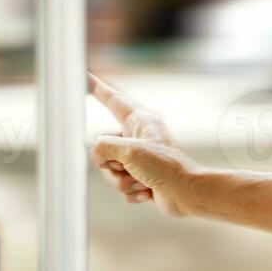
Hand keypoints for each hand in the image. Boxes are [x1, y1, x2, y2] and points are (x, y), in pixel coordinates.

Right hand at [89, 73, 203, 217]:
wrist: (188, 194)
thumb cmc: (166, 168)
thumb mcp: (129, 151)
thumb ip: (104, 147)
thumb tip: (101, 158)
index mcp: (140, 121)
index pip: (112, 99)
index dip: (96, 87)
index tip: (83, 76)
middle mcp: (138, 136)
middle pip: (103, 147)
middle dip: (112, 164)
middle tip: (132, 167)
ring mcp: (139, 158)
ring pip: (110, 171)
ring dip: (124, 181)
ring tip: (144, 181)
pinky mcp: (141, 177)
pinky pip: (121, 186)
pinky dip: (132, 192)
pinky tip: (149, 192)